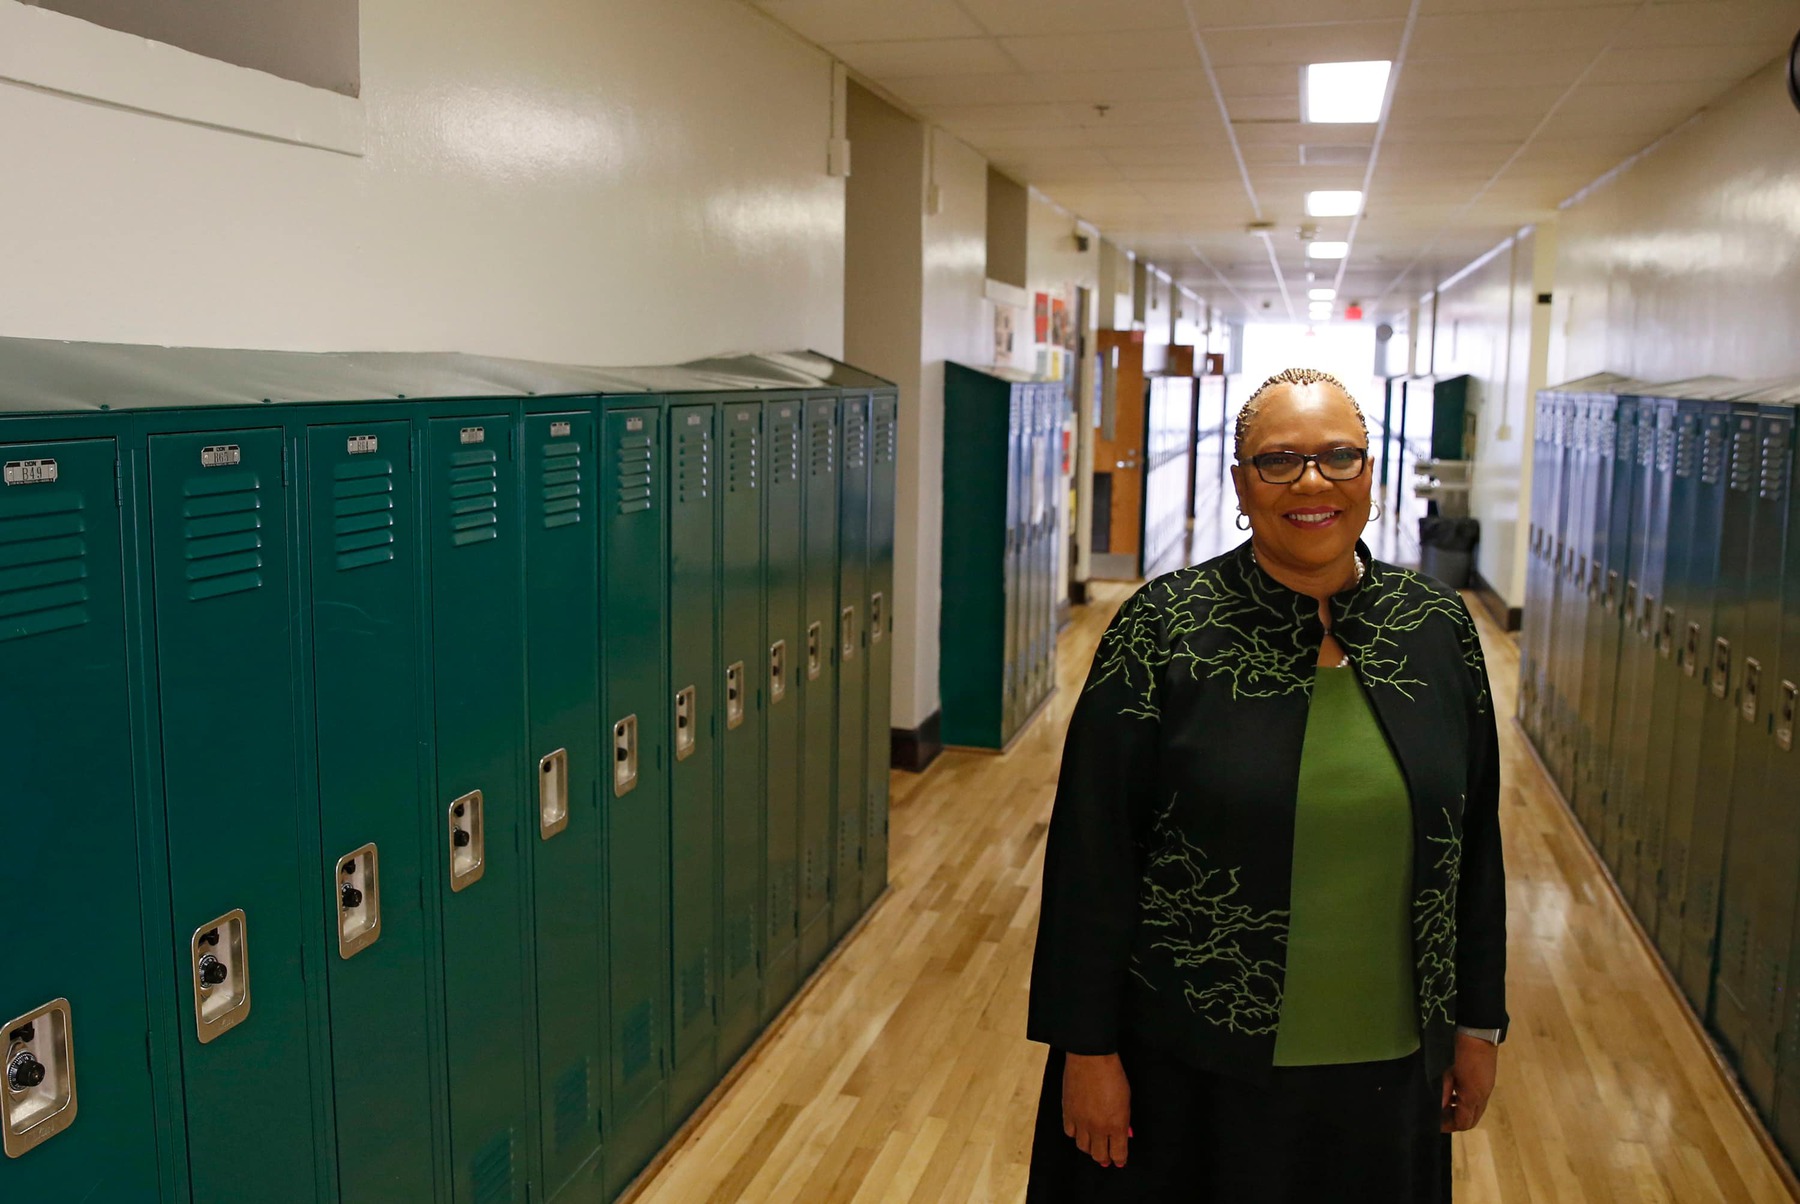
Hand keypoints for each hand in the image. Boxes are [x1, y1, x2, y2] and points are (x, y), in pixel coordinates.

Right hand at [1062, 1052, 1131, 1166]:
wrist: (1090, 1058)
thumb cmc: (1112, 1074)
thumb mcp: (1126, 1099)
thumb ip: (1124, 1120)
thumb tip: (1125, 1134)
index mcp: (1116, 1124)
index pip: (1118, 1153)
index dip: (1119, 1159)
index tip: (1120, 1161)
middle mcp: (1098, 1127)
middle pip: (1099, 1155)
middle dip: (1105, 1159)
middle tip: (1107, 1158)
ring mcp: (1081, 1121)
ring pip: (1083, 1147)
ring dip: (1090, 1148)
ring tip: (1094, 1145)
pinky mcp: (1067, 1112)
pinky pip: (1070, 1133)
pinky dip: (1076, 1134)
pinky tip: (1080, 1131)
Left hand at [1440, 1033, 1497, 1131]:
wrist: (1478, 1030)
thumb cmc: (1458, 1050)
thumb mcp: (1446, 1070)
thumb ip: (1442, 1091)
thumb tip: (1438, 1108)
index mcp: (1473, 1096)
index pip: (1463, 1122)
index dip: (1448, 1126)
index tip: (1434, 1123)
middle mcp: (1483, 1095)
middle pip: (1471, 1119)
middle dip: (1455, 1120)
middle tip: (1438, 1116)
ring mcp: (1487, 1087)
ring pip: (1475, 1109)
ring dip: (1460, 1110)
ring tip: (1444, 1104)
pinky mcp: (1487, 1078)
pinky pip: (1477, 1097)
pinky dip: (1465, 1100)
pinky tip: (1453, 1092)